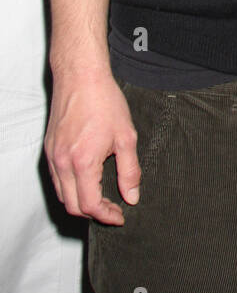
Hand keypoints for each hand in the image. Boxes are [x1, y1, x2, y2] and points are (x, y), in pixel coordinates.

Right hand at [45, 61, 140, 224]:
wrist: (81, 76)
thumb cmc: (104, 101)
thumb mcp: (126, 137)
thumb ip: (129, 171)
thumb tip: (131, 196)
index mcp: (82, 162)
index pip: (89, 205)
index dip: (107, 215)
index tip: (120, 215)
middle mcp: (62, 163)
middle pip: (72, 205)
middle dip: (93, 213)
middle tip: (113, 208)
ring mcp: (52, 156)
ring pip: (62, 194)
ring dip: (80, 201)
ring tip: (102, 195)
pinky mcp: (49, 149)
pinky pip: (57, 179)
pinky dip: (71, 187)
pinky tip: (88, 178)